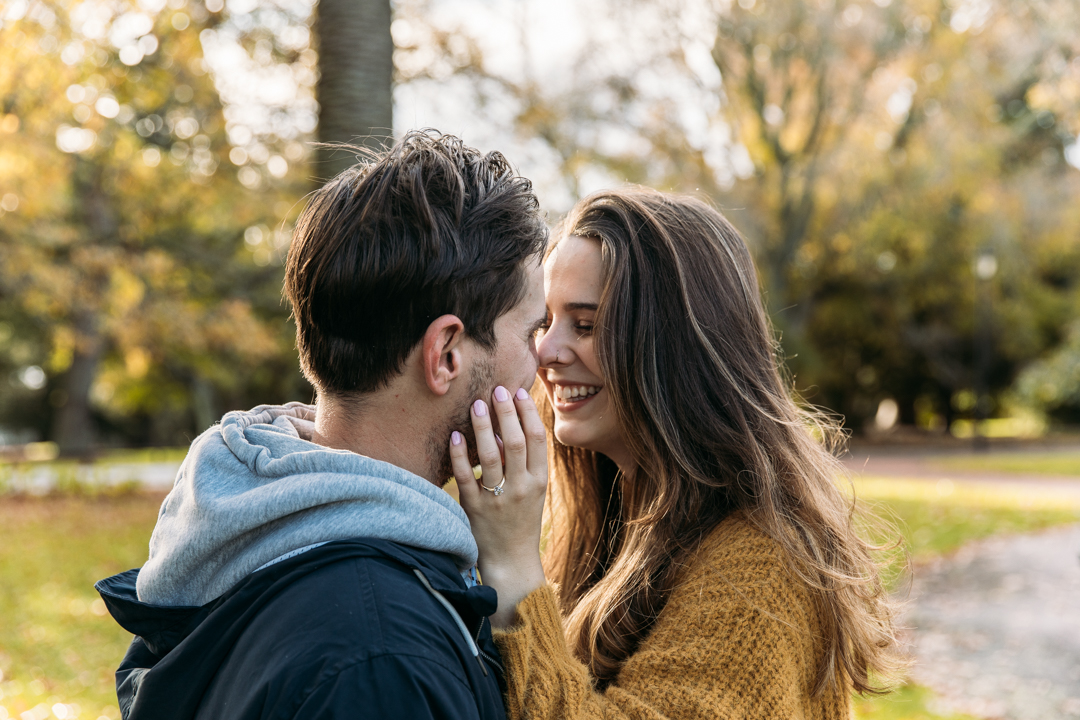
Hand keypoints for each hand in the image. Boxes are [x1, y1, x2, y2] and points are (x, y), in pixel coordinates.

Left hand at [451, 385, 547, 627]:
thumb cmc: (521, 521)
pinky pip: (466, 477)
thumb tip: (509, 427)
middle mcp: (521, 488)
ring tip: (476, 404)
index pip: (537, 439)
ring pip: (491, 456)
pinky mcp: (475, 509)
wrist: (511, 562)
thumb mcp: (532, 492)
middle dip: (507, 413)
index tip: (518, 392)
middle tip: (497, 390)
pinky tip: (455, 435)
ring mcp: (498, 499)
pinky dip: (460, 454)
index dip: (528, 413)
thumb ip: (524, 463)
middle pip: (517, 442)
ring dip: (484, 427)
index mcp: (539, 482)